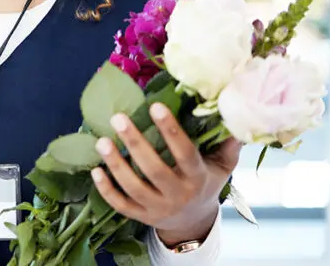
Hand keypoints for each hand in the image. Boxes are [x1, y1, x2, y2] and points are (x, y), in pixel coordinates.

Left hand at [90, 102, 240, 244]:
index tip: (155, 106)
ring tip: (101, 141)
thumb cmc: (206, 182)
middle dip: (135, 143)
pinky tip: (95, 170)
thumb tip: (234, 113)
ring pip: (134, 188)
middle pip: (154, 170)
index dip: (170, 130)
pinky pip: (121, 205)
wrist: (194, 222)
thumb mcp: (222, 166)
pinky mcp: (141, 216)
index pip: (184, 153)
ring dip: (116, 165)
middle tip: (118, 118)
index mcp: (197, 178)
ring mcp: (157, 208)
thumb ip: (228, 143)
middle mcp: (178, 195)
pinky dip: (106, 190)